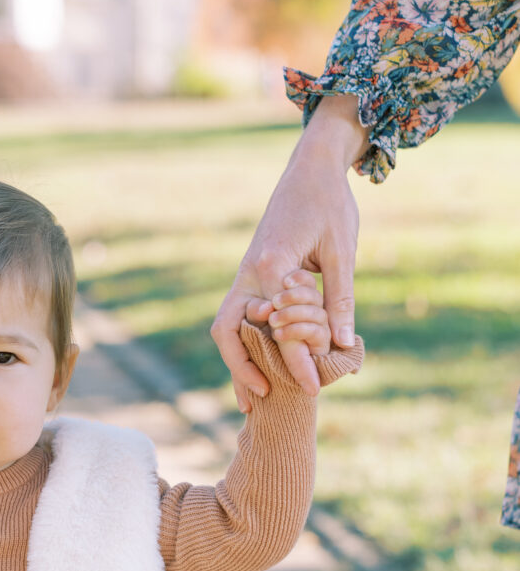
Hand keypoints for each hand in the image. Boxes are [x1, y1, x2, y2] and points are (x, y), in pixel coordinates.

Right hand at [212, 94, 363, 410]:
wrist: (311, 168)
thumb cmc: (331, 203)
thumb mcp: (343, 251)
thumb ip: (339, 299)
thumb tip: (341, 344)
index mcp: (271, 265)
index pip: (277, 327)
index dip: (295, 361)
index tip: (312, 388)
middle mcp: (249, 272)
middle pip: (230, 331)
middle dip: (241, 370)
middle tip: (261, 401)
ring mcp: (245, 274)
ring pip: (227, 327)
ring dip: (236, 362)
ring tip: (252, 396)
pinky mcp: (250, 274)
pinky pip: (238, 316)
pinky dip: (244, 344)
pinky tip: (258, 365)